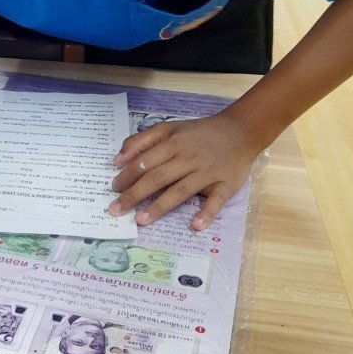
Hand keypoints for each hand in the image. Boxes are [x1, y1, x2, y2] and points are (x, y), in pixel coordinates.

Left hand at [109, 108, 259, 230]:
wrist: (240, 131)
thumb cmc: (198, 133)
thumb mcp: (169, 128)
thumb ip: (141, 140)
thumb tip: (117, 159)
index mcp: (173, 144)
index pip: (145, 161)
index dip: (127, 176)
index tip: (112, 189)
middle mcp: (188, 159)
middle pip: (157, 178)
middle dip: (134, 194)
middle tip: (116, 210)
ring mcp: (207, 173)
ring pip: (180, 191)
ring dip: (160, 206)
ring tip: (141, 220)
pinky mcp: (226, 185)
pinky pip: (216, 201)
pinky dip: (207, 213)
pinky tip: (195, 225)